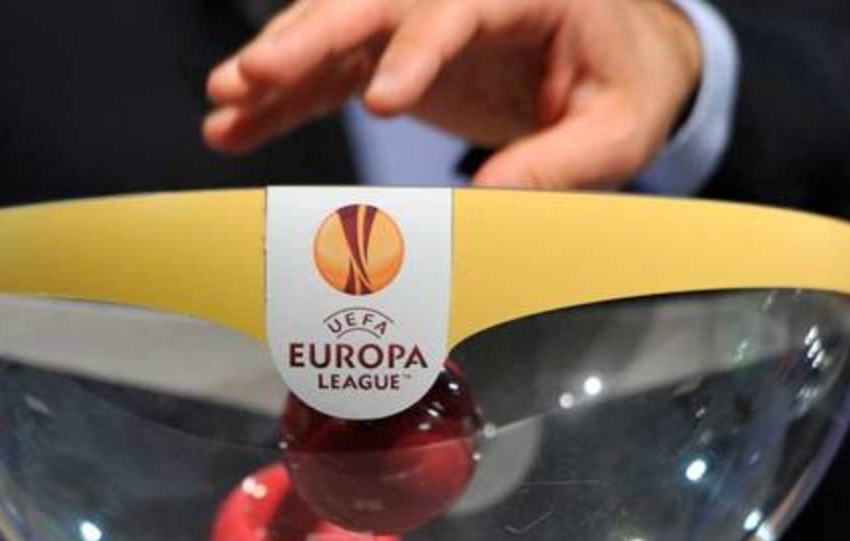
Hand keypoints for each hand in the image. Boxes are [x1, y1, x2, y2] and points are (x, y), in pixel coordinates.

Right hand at [203, 0, 701, 189]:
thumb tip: (485, 209)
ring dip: (277, 67)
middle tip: (252, 74)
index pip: (458, 10)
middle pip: (371, 1)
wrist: (616, 59)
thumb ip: (561, 163)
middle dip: (306, 38)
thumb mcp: (618, 130)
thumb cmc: (625, 85)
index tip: (381, 103)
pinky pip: (329, 71)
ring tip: (224, 104)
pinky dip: (283, 101)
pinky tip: (235, 126)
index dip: (416, 52)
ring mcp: (419, 18)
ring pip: (333, 28)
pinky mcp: (393, 50)